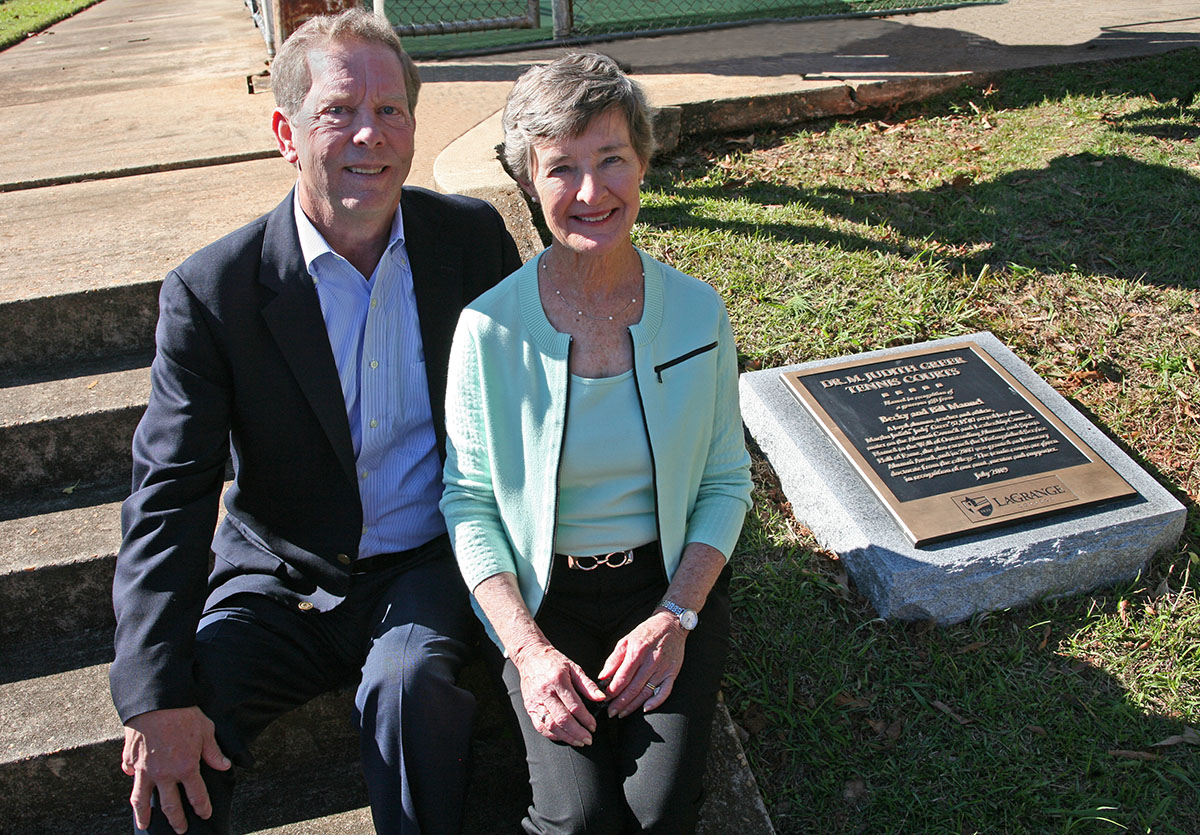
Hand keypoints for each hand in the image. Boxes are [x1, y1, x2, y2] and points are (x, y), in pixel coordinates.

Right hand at [121, 706, 230, 832]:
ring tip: (145, 825)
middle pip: (170, 806)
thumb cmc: (184, 713)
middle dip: (177, 820)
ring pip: (142, 800)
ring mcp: (144, 769)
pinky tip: (134, 785)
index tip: (205, 814)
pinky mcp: (130, 759)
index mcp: (186, 768)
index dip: (202, 807)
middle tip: (180, 830)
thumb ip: (213, 752)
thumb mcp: (206, 730)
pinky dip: (132, 782)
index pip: (197, 795)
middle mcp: (164, 774)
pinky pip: (130, 774)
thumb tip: (224, 766)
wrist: (156, 700)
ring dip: (143, 815)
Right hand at [512, 641, 607, 745]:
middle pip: (562, 719)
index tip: (593, 726)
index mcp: (558, 680)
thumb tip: (601, 698)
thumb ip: (588, 684)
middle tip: (588, 739)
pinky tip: (563, 737)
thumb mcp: (574, 667)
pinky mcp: (529, 708)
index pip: (574, 706)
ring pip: (551, 726)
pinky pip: (540, 726)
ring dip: (566, 737)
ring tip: (578, 741)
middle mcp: (545, 692)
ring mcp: (535, 701)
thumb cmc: (553, 661)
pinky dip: (552, 735)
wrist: (530, 657)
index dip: (586, 719)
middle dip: (578, 732)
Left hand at [599, 611, 685, 717]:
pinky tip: (645, 709)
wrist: (671, 624)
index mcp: (637, 651)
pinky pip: (665, 691)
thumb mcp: (626, 640)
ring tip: (622, 713)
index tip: (604, 699)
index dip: (612, 691)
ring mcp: (663, 668)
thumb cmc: (646, 632)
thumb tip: (602, 677)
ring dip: (633, 706)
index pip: (622, 677)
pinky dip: (656, 702)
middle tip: (611, 713)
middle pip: (633, 688)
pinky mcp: (672, 673)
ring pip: (646, 692)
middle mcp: (650, 661)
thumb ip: (614, 659)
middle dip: (620, 703)